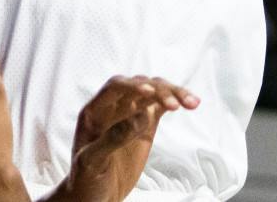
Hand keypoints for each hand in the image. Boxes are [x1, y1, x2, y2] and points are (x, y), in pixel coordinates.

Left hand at [54, 75, 198, 201]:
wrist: (92, 195)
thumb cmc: (84, 179)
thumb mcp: (91, 161)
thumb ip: (111, 139)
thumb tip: (137, 118)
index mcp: (94, 111)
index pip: (115, 88)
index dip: (132, 86)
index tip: (150, 92)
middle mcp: (113, 107)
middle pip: (139, 86)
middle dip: (158, 90)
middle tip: (176, 104)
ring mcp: (130, 115)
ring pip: (153, 93)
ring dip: (172, 93)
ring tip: (192, 102)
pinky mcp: (144, 125)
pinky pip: (160, 107)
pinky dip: (175, 102)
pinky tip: (190, 104)